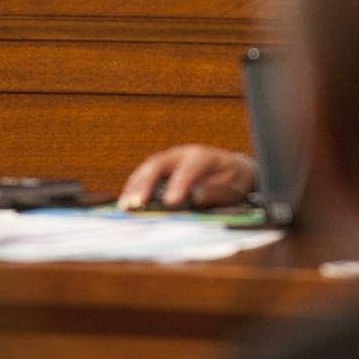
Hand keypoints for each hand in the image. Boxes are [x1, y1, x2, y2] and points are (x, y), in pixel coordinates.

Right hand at [119, 144, 257, 209]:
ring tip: (126, 205)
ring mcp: (171, 158)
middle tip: (137, 203)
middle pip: (161, 163)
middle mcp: (183, 153)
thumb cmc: (233, 178)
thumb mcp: (233, 185)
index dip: (179, 184)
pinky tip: (126, 202)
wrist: (232, 168)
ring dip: (135, 186)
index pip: (190, 167)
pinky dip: (134, 187)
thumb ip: (215, 191)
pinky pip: (145, 174)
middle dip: (147, 183)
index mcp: (204, 156)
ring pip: (148, 167)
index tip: (170, 202)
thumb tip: (196, 197)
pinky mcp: (163, 168)